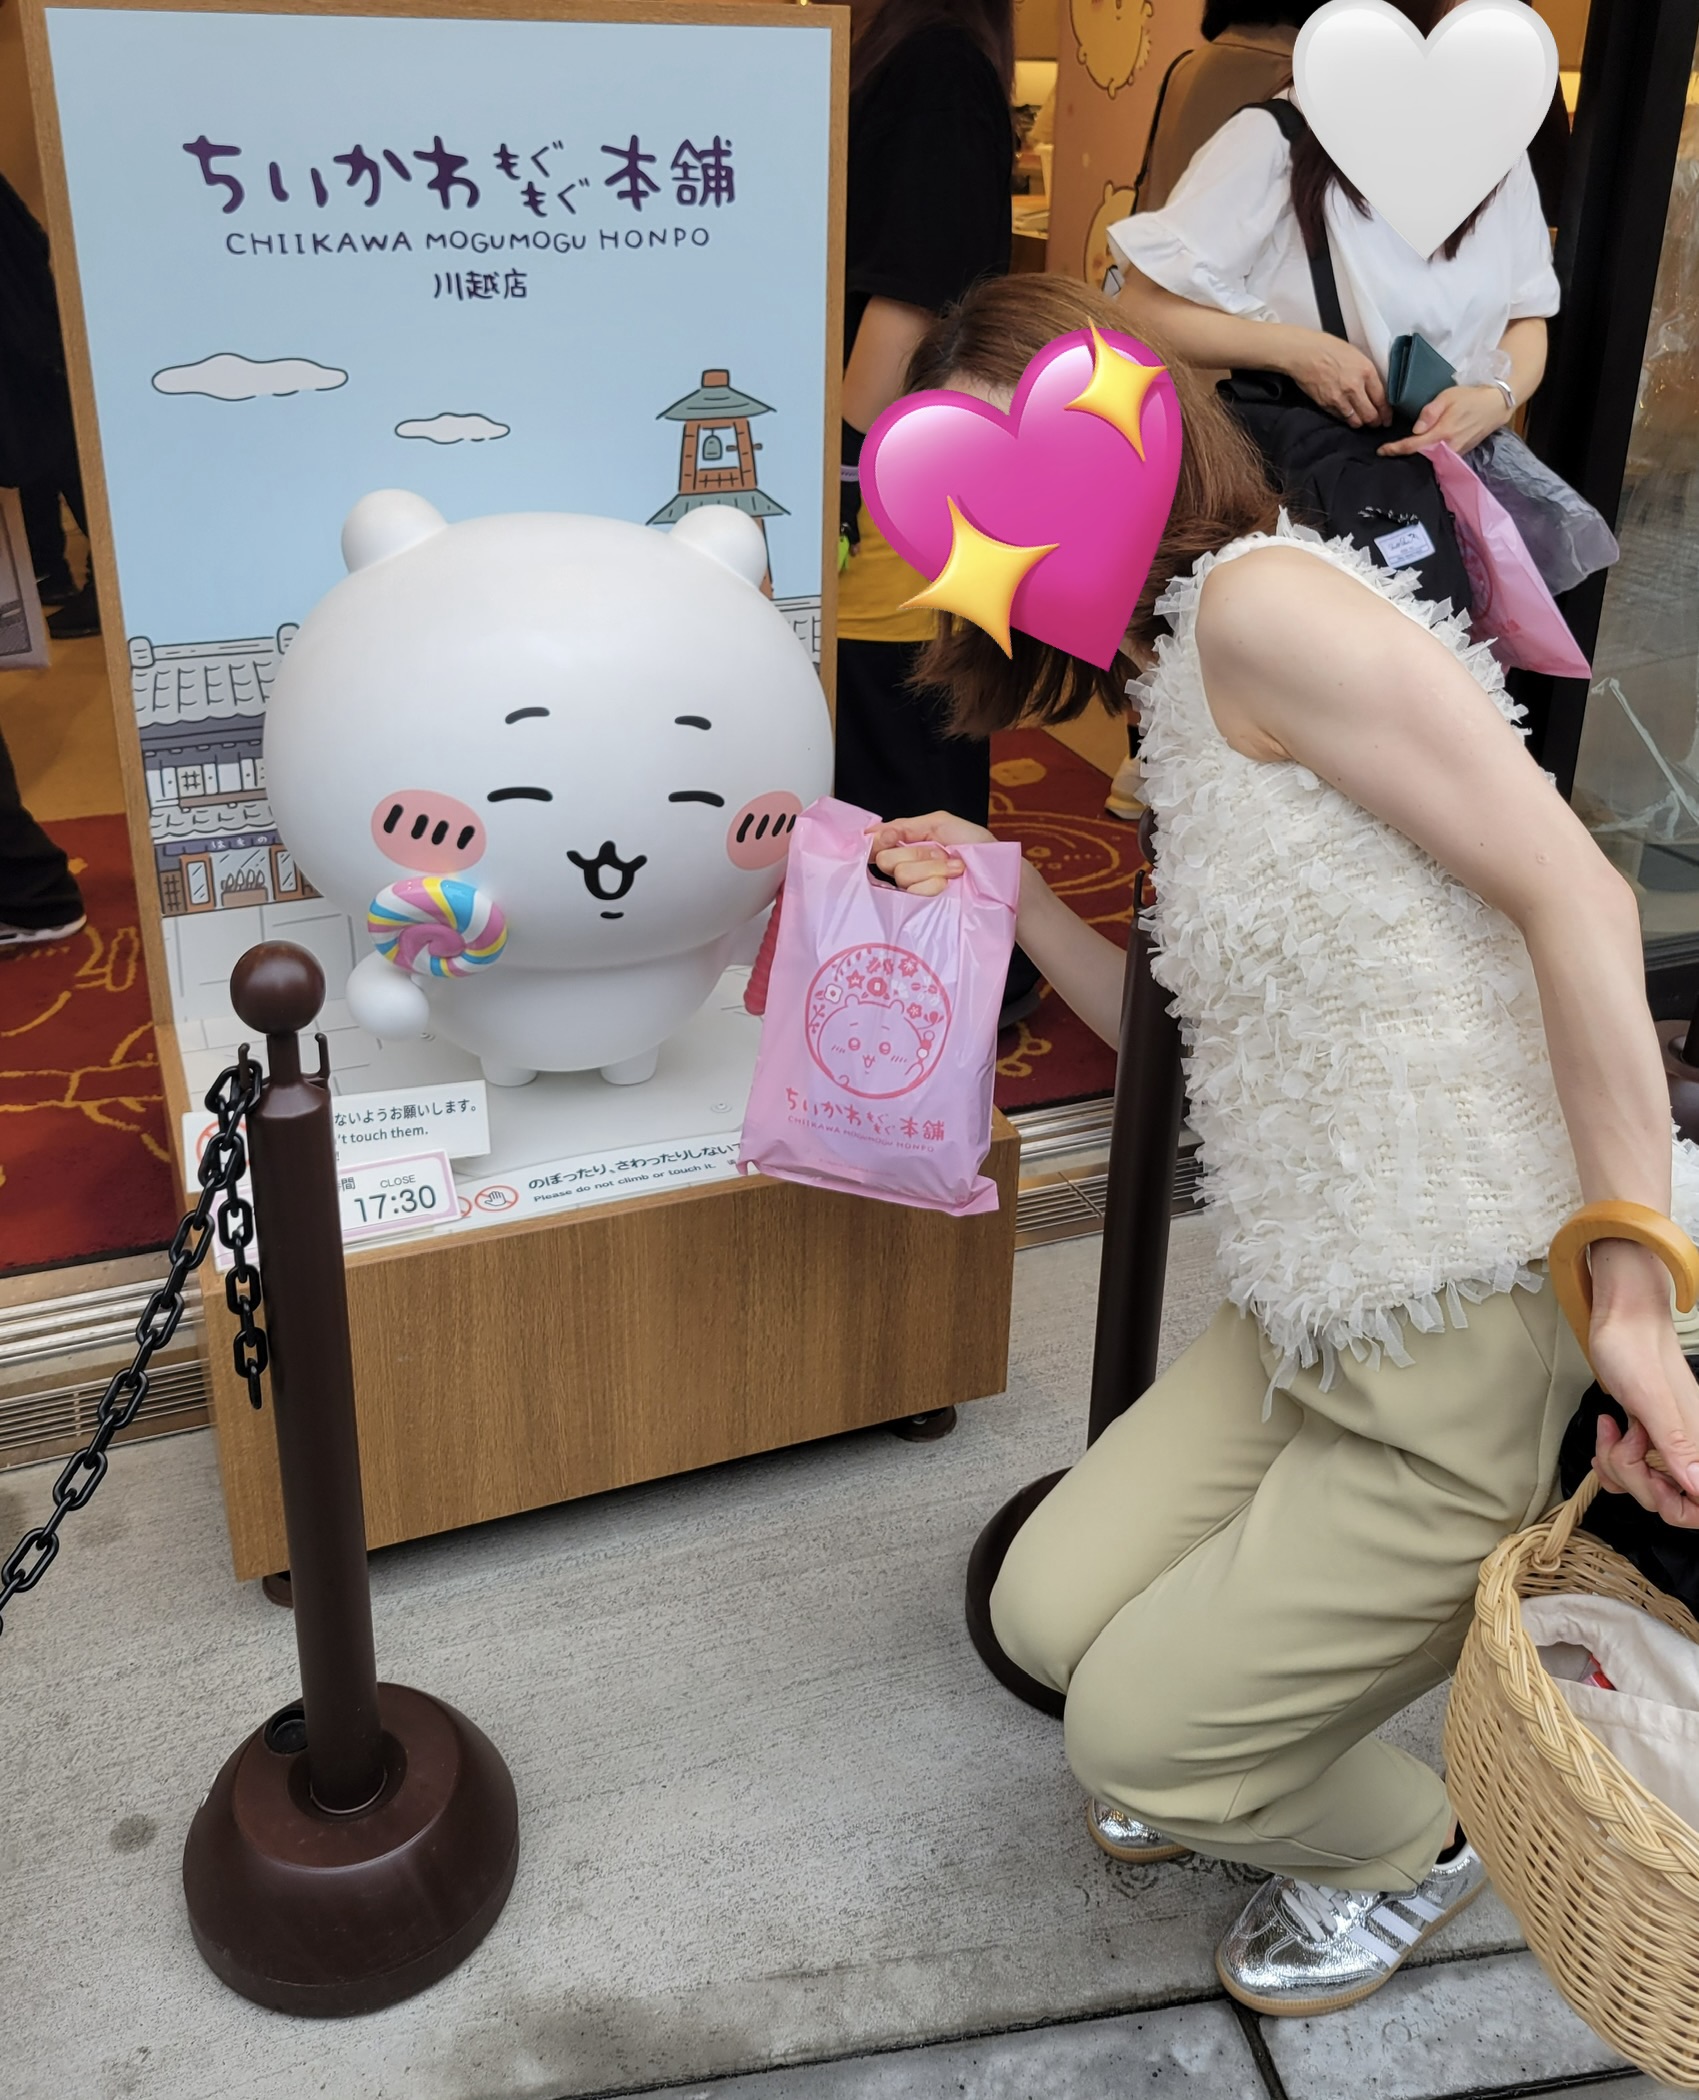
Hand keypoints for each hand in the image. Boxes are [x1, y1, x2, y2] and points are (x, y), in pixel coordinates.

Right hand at [866, 811, 994, 897]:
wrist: (1001, 875)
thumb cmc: (980, 849)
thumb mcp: (941, 824)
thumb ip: (906, 825)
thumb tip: (872, 831)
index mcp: (910, 849)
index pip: (878, 846)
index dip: (880, 841)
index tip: (892, 837)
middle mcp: (908, 870)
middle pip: (887, 860)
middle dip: (917, 853)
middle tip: (942, 853)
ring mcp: (915, 893)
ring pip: (901, 875)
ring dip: (931, 868)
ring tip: (954, 869)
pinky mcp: (923, 911)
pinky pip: (913, 892)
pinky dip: (933, 884)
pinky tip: (949, 885)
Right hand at [1278, 328, 1389, 427]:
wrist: (1303, 353)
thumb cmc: (1328, 348)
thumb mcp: (1356, 355)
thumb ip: (1367, 373)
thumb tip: (1375, 389)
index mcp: (1366, 371)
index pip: (1382, 399)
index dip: (1386, 413)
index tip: (1387, 418)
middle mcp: (1354, 387)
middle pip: (1370, 415)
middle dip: (1375, 421)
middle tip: (1377, 422)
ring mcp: (1339, 398)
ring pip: (1356, 421)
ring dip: (1360, 422)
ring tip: (1361, 419)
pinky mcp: (1326, 405)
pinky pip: (1341, 418)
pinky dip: (1346, 418)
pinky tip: (1347, 413)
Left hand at [1378, 384, 1508, 458]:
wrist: (1495, 405)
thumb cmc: (1470, 397)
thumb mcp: (1447, 397)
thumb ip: (1429, 413)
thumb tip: (1415, 429)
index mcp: (1442, 433)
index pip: (1413, 446)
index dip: (1396, 449)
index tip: (1382, 450)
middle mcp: (1448, 448)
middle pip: (1420, 458)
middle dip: (1403, 457)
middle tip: (1388, 453)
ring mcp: (1456, 454)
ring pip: (1430, 461)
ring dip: (1416, 459)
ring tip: (1401, 455)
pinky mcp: (1461, 455)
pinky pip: (1440, 460)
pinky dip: (1429, 458)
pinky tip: (1421, 453)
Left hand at [1587, 1238, 1698, 1523]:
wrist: (1621, 1319)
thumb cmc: (1635, 1349)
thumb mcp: (1651, 1398)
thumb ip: (1677, 1444)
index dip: (1676, 1508)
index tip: (1652, 1483)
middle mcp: (1690, 1449)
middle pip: (1666, 1502)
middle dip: (1634, 1479)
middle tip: (1624, 1443)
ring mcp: (1666, 1444)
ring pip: (1642, 1486)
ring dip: (1617, 1464)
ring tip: (1612, 1429)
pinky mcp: (1644, 1437)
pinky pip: (1627, 1469)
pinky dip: (1610, 1457)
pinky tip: (1607, 1430)